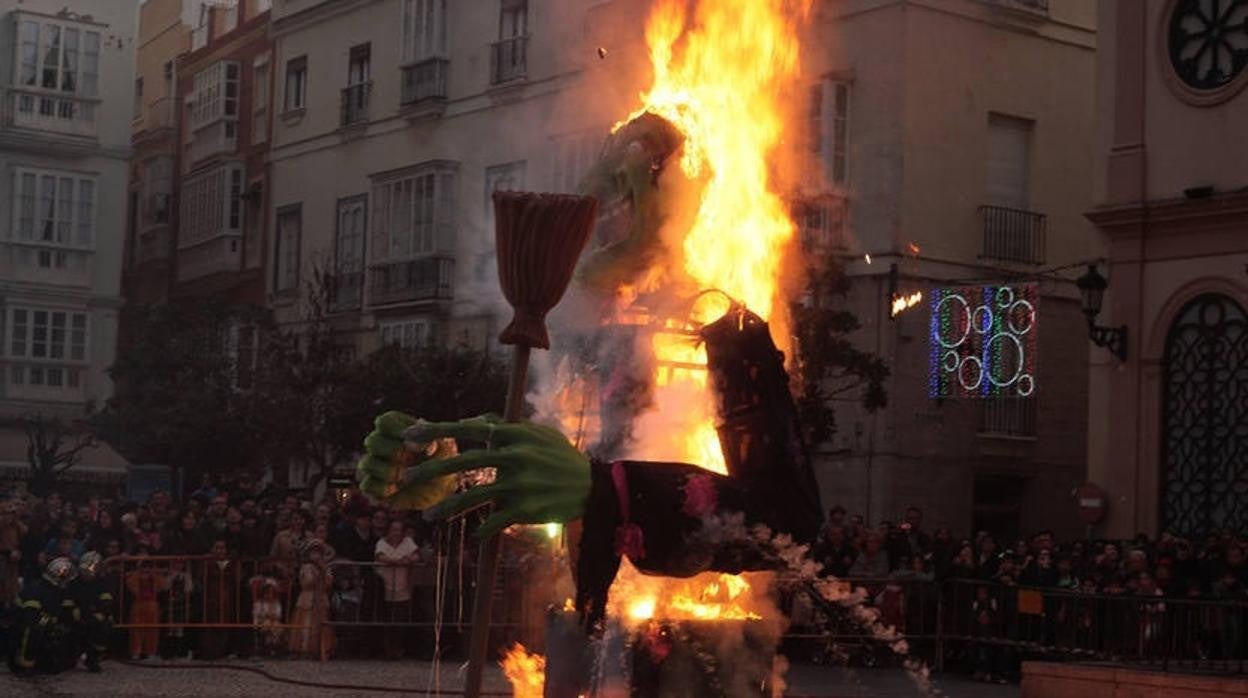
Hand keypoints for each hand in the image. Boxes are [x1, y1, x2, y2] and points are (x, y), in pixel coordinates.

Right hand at [357, 412, 458, 509]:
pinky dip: (380, 487)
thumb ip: (431, 436)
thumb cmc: (443, 462)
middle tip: (408, 459)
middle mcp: (383, 445)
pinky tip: (395, 489)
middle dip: (391, 451)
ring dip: (385, 470)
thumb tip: (413, 434)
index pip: (384, 421)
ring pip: (366, 463)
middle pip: (371, 441)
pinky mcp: (375, 487)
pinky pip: (366, 484)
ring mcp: (377, 466)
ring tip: (402, 477)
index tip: (415, 445)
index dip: (397, 431)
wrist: (442, 491)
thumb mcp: (444, 447)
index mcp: (397, 430)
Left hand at [402, 415, 590, 537]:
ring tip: (429, 515)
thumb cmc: (560, 457)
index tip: (410, 436)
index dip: (437, 432)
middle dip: (431, 470)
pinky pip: (494, 521)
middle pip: (464, 462)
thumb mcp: (536, 433)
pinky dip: (482, 530)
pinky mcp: (525, 509)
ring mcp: (519, 484)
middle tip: (406, 477)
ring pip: (474, 496)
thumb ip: (504, 426)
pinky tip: (474, 535)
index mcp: (515, 434)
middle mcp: (515, 456)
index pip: (469, 429)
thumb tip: (473, 422)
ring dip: (449, 508)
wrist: (591, 487)